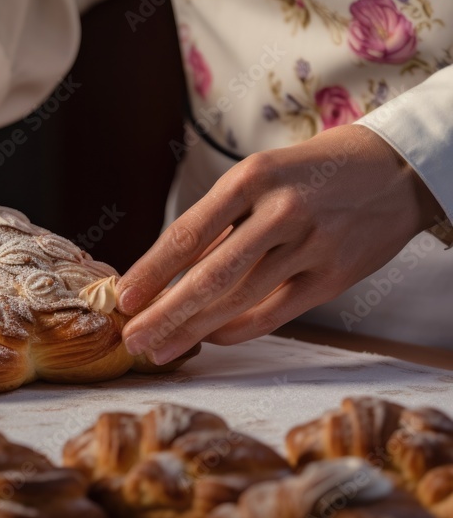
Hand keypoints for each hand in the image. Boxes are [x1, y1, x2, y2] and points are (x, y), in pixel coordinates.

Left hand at [115, 124, 444, 364]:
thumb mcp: (259, 177)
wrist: (394, 169)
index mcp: (252, 178)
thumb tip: (164, 272)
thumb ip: (217, 223)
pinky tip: (207, 339)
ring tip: (159, 348)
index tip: (123, 298)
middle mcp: (281, 212)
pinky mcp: (333, 277)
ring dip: (192, 330)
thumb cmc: (308, 173)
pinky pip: (274, 313)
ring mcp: (312, 246)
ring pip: (239, 300)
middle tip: (132, 339)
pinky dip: (236, 330)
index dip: (151, 271)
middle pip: (210, 276)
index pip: (188, 233)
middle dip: (165, 313)